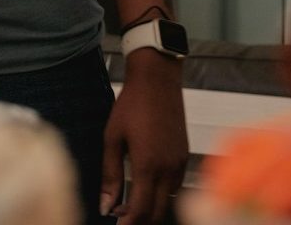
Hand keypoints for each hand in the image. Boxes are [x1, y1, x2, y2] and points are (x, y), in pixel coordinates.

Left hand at [103, 50, 187, 223]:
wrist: (157, 80)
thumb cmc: (132, 104)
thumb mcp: (112, 138)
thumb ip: (109, 175)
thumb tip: (105, 205)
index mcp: (147, 165)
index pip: (141, 210)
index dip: (128, 223)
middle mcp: (168, 168)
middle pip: (157, 211)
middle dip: (139, 220)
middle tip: (120, 218)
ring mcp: (179, 162)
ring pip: (168, 200)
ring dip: (150, 207)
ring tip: (127, 202)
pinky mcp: (185, 155)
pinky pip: (175, 185)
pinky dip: (161, 193)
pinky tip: (145, 184)